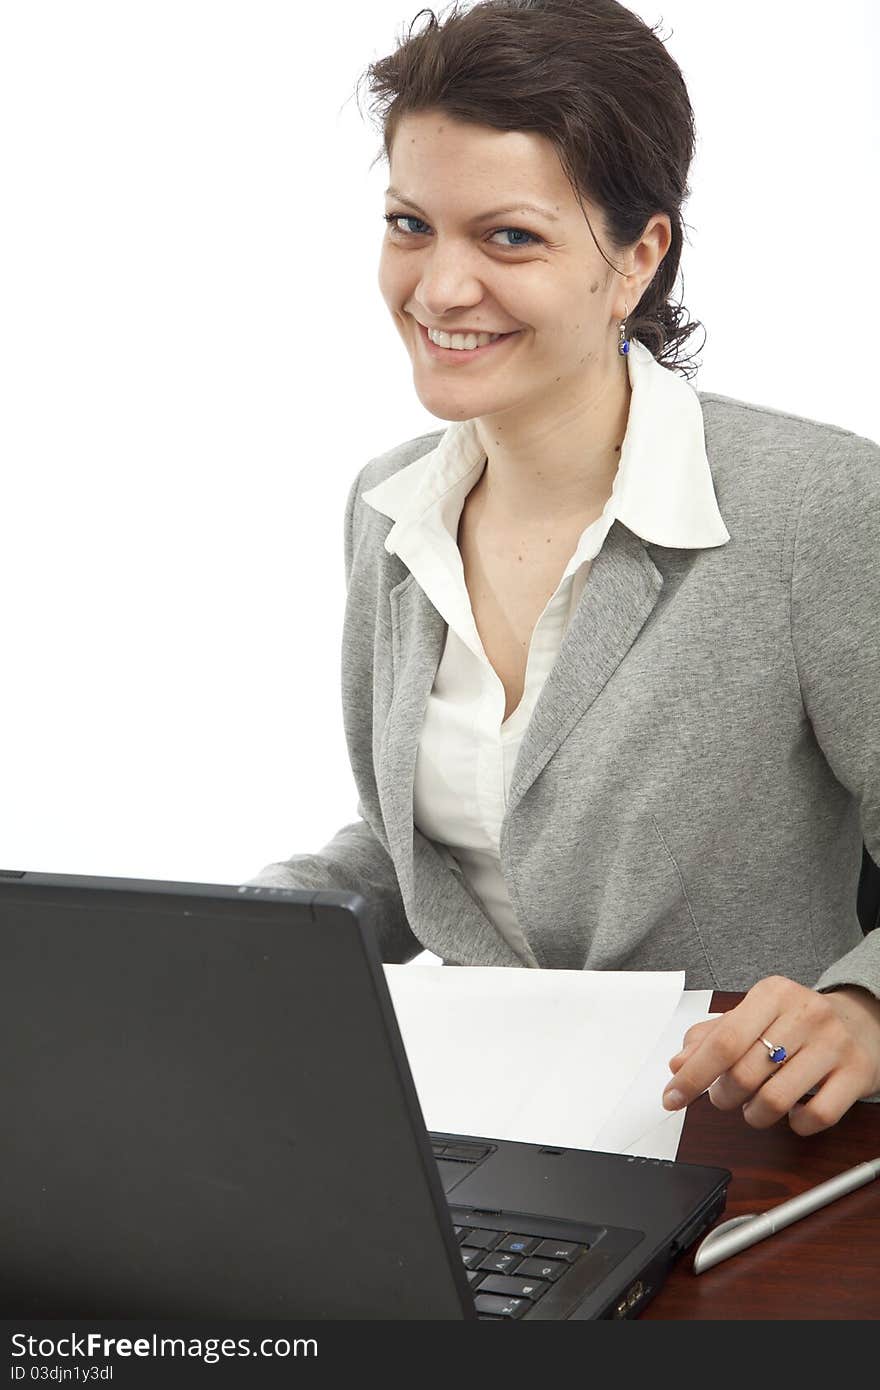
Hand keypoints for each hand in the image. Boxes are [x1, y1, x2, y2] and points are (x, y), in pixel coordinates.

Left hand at [661, 975, 879, 1134]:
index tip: (672, 1097)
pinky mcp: (857, 1074)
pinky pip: (816, 1116)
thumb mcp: (753, 1016)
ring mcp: (834, 1045)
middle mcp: (805, 1014)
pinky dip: (795, 1124)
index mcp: (772, 994)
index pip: (723, 1042)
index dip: (692, 1076)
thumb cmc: (798, 1022)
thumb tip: (678, 1064)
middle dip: (724, 1096)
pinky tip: (793, 1111)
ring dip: (754, 1114)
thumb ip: (712, 1037)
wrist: (862, 1021)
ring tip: (755, 1106)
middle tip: (725, 1096)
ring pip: (775, 1100)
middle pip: (744, 1073)